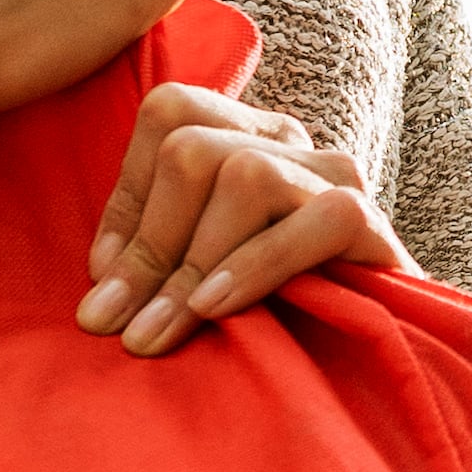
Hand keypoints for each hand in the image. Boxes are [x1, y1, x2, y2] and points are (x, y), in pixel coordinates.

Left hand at [78, 87, 410, 355]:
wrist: (368, 356)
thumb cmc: (270, 315)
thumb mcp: (197, 278)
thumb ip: (155, 262)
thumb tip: (100, 289)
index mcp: (239, 135)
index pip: (169, 115)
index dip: (128, 196)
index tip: (104, 281)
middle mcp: (286, 141)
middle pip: (193, 147)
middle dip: (149, 243)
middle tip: (118, 324)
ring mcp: (333, 176)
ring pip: (245, 174)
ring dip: (192, 264)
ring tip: (160, 332)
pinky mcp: (370, 222)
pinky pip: (315, 221)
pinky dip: (257, 266)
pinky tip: (218, 309)